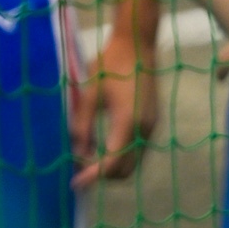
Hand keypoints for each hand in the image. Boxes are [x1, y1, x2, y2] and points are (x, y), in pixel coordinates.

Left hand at [70, 28, 157, 189]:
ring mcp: (152, 125)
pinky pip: (138, 149)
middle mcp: (145, 128)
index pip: (112, 163)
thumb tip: (77, 154)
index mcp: (128, 121)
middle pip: (126, 170)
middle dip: (103, 176)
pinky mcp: (153, 121)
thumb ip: (82, 127)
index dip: (92, 176)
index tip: (75, 183)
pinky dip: (121, 155)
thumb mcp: (89, 95)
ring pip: (134, 162)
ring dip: (112, 166)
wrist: (137, 44)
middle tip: (79, 170)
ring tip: (88, 158)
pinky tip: (103, 146)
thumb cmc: (110, 65)